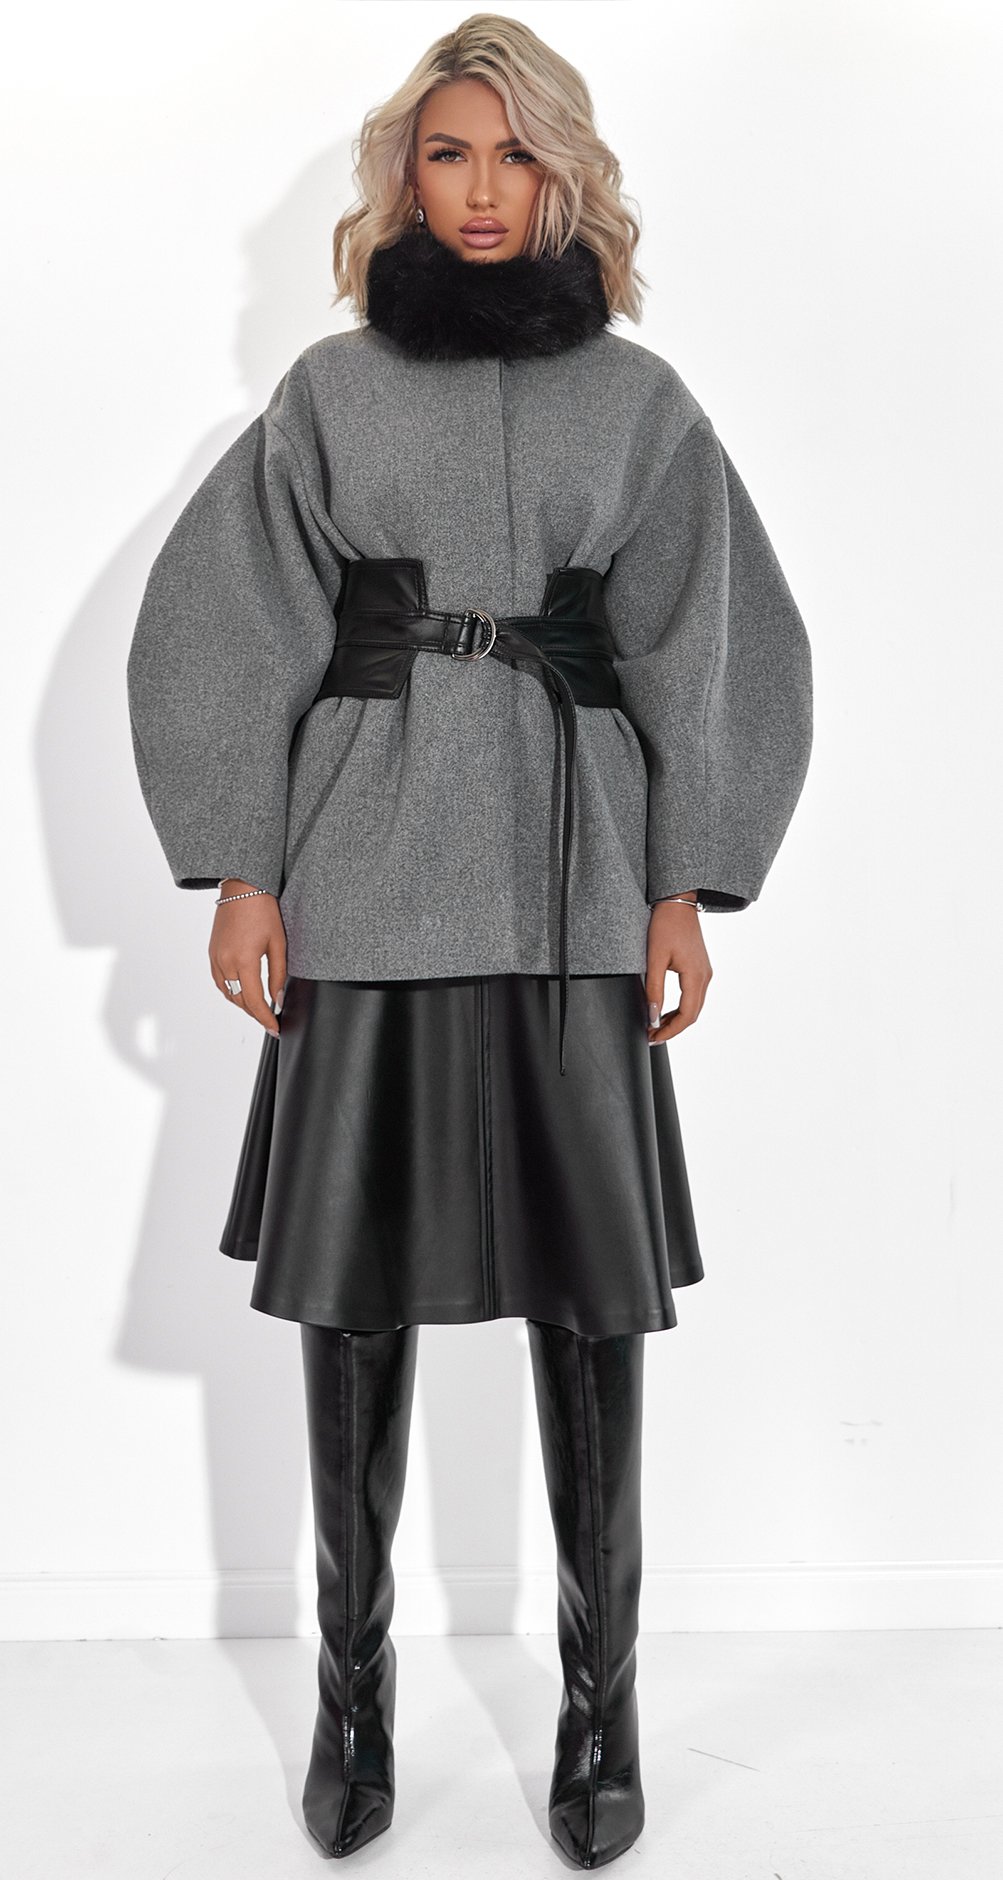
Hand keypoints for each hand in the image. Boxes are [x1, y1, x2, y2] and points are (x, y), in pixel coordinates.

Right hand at [209, 879, 285, 1035]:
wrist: (242, 887)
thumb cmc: (263, 910)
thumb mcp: (278, 944)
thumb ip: (278, 975)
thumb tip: (278, 1000)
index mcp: (244, 961)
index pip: (254, 1002)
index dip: (265, 1019)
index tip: (275, 1028)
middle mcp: (225, 963)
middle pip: (239, 1001)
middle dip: (256, 1014)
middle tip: (271, 1022)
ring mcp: (215, 958)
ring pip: (227, 994)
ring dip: (242, 1004)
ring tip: (259, 1009)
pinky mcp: (212, 953)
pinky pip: (219, 981)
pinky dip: (231, 992)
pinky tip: (243, 992)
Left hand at [645, 898, 712, 1042]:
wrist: (678, 903)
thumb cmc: (665, 926)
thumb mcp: (654, 958)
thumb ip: (654, 989)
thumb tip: (652, 1016)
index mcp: (696, 976)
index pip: (687, 1015)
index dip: (670, 1030)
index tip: (653, 1037)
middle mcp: (705, 976)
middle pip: (693, 1014)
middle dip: (673, 1029)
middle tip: (651, 1036)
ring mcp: (705, 972)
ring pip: (694, 1007)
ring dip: (676, 1020)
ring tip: (656, 1027)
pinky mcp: (700, 968)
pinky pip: (694, 995)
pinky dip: (681, 1008)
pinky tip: (665, 1011)